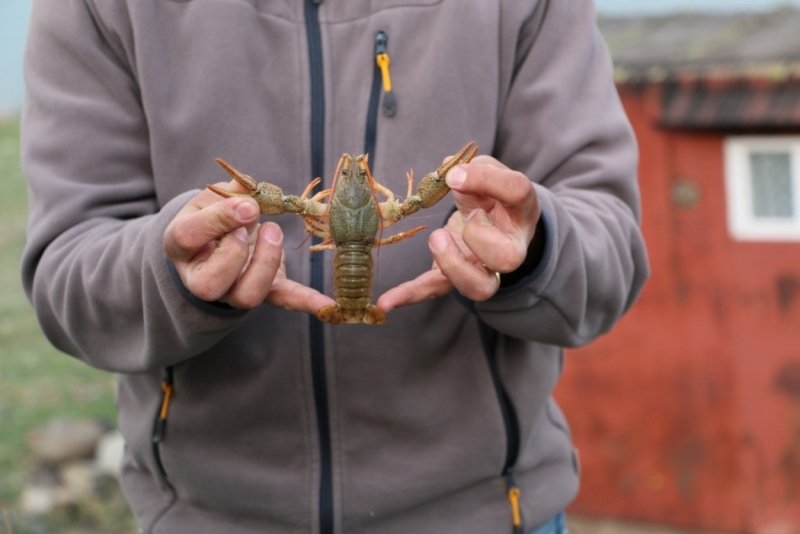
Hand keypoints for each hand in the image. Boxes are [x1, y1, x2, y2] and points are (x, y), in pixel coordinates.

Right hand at [163, 180, 333, 312]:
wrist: (218, 243)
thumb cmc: (213, 217)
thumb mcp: (212, 199)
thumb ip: (232, 191)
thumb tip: (251, 187)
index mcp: (182, 246)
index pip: (188, 237)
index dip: (217, 221)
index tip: (247, 206)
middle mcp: (201, 276)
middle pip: (211, 283)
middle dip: (237, 253)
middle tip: (256, 224)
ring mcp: (233, 289)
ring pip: (247, 295)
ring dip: (267, 263)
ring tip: (274, 231)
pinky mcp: (264, 292)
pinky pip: (284, 300)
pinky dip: (307, 301)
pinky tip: (328, 305)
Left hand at [377, 155, 540, 311]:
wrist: (496, 222)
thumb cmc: (491, 194)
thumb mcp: (487, 173)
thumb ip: (474, 169)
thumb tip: (449, 173)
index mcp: (520, 209)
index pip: (517, 192)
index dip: (487, 180)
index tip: (455, 176)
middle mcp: (511, 246)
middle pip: (507, 258)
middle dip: (479, 236)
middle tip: (465, 217)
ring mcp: (485, 268)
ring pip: (479, 287)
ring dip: (452, 266)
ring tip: (436, 238)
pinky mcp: (457, 277)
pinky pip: (436, 289)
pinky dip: (410, 295)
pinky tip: (386, 301)